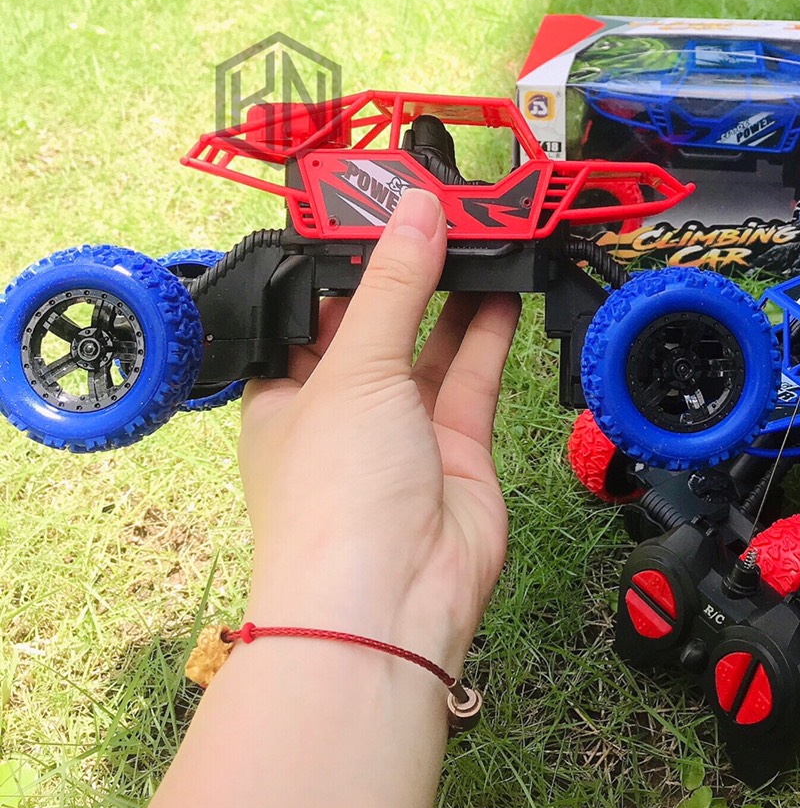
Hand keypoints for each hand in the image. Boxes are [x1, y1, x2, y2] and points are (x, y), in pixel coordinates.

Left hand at [237, 188, 520, 671]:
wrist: (388, 604)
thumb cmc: (333, 491)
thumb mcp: (353, 369)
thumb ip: (393, 286)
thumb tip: (418, 208)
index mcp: (285, 392)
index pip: (311, 310)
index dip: (343, 259)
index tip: (377, 204)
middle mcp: (342, 408)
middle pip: (377, 322)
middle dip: (407, 270)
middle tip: (443, 207)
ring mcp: (402, 429)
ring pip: (430, 344)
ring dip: (454, 292)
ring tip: (483, 233)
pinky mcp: (457, 446)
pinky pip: (472, 375)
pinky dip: (489, 331)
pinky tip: (505, 284)